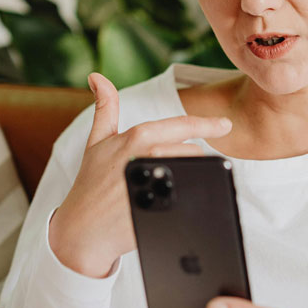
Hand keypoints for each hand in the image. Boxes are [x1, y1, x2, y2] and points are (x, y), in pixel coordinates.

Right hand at [48, 72, 231, 277]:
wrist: (81, 230)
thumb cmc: (91, 184)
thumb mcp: (96, 142)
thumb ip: (105, 108)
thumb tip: (97, 78)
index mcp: (137, 136)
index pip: (182, 125)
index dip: (208, 124)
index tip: (225, 124)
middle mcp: (147, 156)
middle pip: (192, 151)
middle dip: (187, 161)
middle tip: (165, 174)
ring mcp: (154, 182)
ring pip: (193, 172)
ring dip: (186, 178)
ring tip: (162, 188)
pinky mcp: (159, 208)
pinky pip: (189, 197)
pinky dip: (185, 197)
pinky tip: (167, 203)